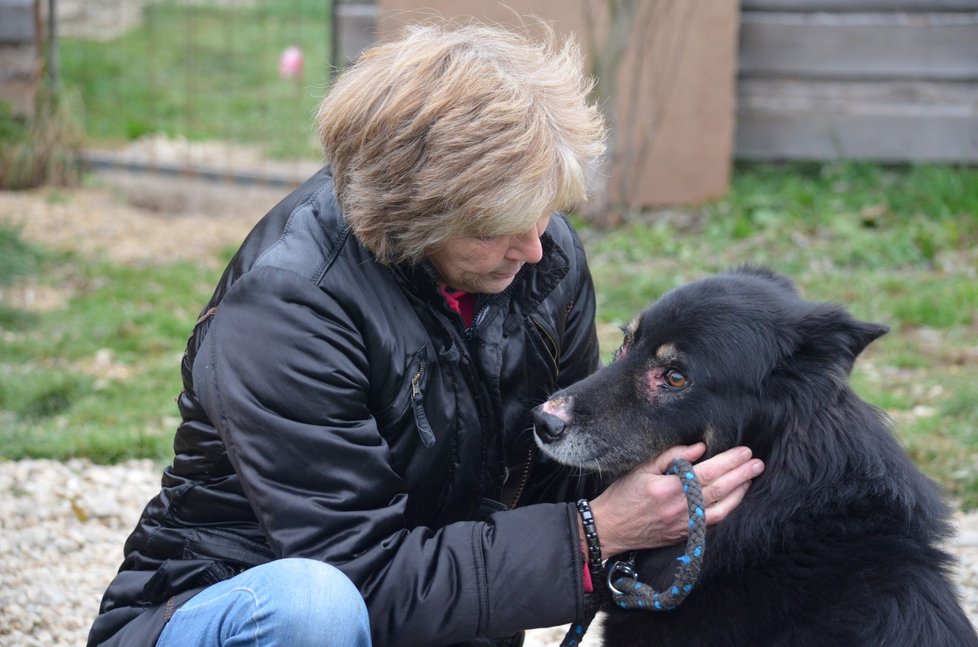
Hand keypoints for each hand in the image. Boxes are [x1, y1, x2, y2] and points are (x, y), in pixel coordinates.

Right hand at [586, 443, 763, 556]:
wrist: (610, 528)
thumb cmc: (622, 495)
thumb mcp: (641, 468)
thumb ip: (670, 456)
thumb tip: (699, 447)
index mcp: (669, 488)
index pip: (708, 471)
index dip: (729, 461)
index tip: (744, 451)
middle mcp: (681, 508)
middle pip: (720, 489)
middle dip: (742, 474)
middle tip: (758, 463)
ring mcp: (685, 524)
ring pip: (722, 508)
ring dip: (740, 492)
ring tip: (751, 478)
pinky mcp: (685, 535)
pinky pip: (714, 522)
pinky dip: (728, 509)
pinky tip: (736, 499)